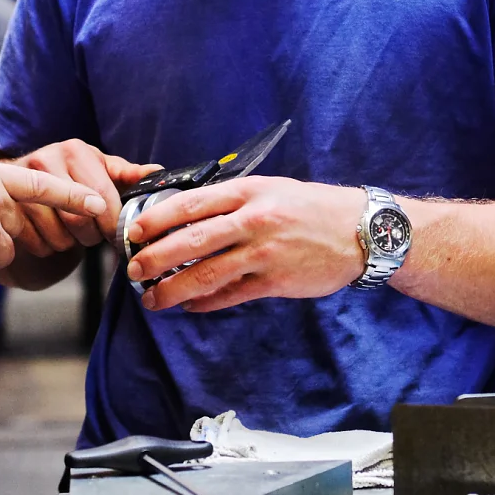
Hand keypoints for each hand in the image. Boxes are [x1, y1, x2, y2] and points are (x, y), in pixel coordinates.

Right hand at [4, 139, 159, 256]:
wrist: (22, 180)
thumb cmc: (72, 177)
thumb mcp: (99, 169)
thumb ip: (127, 174)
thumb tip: (158, 173)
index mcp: (75, 150)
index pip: (101, 197)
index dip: (111, 223)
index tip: (116, 234)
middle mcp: (45, 160)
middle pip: (77, 219)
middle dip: (90, 235)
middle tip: (91, 234)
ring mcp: (21, 183)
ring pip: (56, 234)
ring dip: (68, 243)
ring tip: (70, 232)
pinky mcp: (6, 206)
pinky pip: (36, 242)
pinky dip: (47, 248)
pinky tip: (49, 235)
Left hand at [123, 177, 369, 312]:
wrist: (361, 231)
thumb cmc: (311, 207)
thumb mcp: (270, 190)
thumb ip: (232, 202)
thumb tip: (186, 217)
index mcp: (248, 192)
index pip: (190, 204)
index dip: (156, 219)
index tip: (133, 232)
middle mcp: (253, 220)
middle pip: (192, 241)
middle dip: (155, 258)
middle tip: (134, 271)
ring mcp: (264, 252)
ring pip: (207, 273)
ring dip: (174, 288)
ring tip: (153, 299)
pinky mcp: (276, 281)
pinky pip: (232, 294)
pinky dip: (206, 302)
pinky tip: (190, 305)